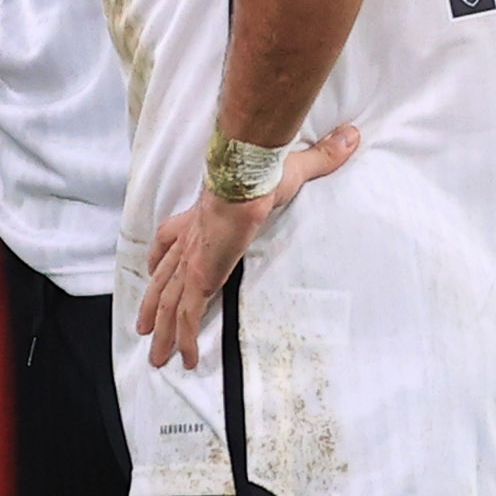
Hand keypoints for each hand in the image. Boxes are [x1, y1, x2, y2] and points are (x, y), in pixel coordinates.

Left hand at [136, 125, 359, 370]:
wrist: (246, 180)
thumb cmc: (262, 173)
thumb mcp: (294, 166)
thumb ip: (321, 156)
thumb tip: (350, 136)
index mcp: (203, 218)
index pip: (172, 237)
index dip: (161, 254)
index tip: (153, 268)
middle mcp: (190, 243)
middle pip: (163, 278)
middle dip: (153, 304)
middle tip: (145, 328)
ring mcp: (192, 262)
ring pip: (168, 303)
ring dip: (163, 331)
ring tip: (156, 357)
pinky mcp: (200, 277)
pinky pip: (188, 316)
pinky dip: (185, 339)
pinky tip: (186, 359)